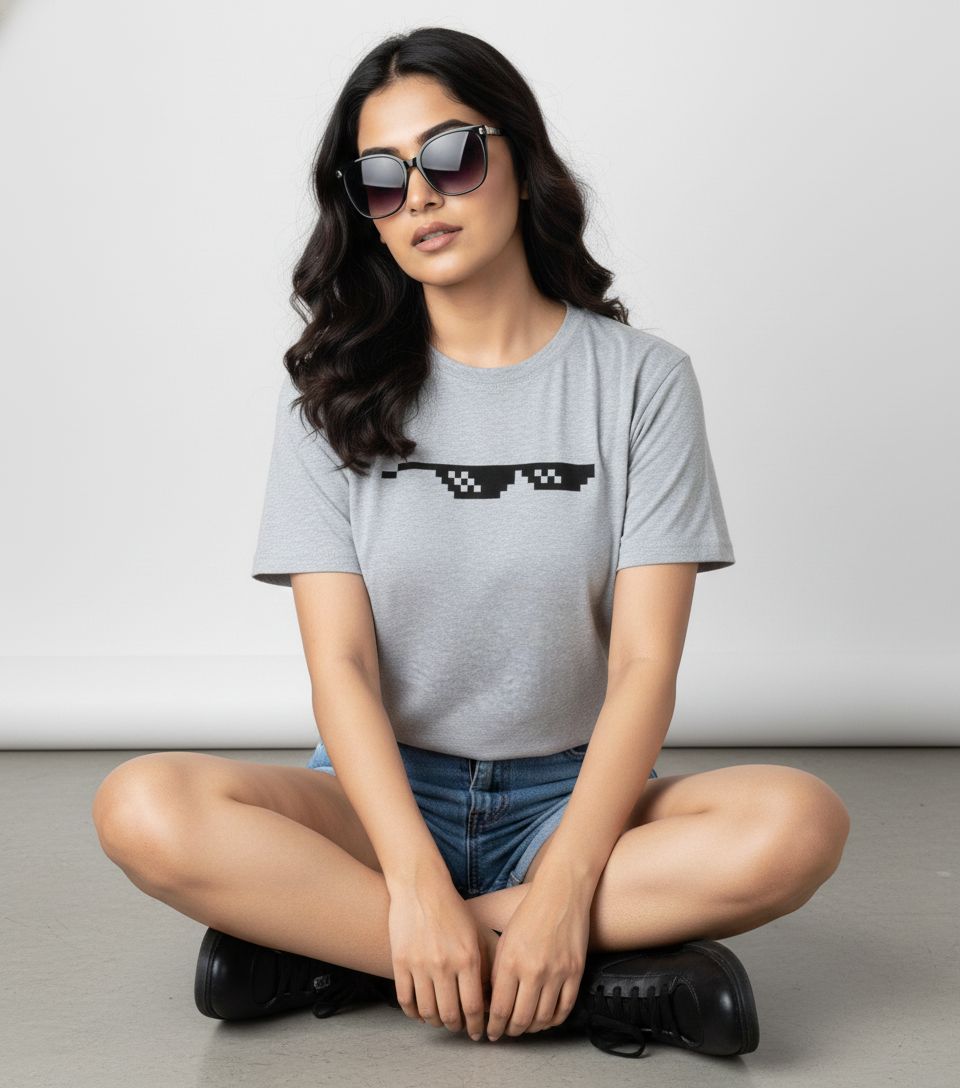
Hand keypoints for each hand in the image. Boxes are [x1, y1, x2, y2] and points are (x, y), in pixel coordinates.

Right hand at [387, 875, 494, 1041]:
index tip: (476, 1033)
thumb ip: (486, 966)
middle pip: (450, 1014)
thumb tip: (491, 998)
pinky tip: (419, 1012)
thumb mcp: (477, 934)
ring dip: (434, 1021)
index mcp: (468, 958)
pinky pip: (405, 1000)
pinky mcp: (400, 962)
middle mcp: (445, 965)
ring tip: (439, 1020)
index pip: (473, 1007)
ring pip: (427, 1011)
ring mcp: (420, 965)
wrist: (421, 887)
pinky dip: (412, 1013)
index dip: (475, 1026)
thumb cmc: (453, 910)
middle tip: (458, 1027)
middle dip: (456, 1027)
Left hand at [485, 879, 590, 1040]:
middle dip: (510, 1031)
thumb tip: (492, 1002)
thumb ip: (498, 972)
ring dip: (531, 1028)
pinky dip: (553, 1020)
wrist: (561, 894)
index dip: (493, 1026)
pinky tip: (545, 1019)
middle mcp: (533, 970)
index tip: (490, 1032)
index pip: (499, 1008)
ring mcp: (557, 973)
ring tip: (525, 1026)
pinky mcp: (575, 973)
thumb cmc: (530, 913)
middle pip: (521, 1019)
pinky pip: (564, 1009)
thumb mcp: (505, 940)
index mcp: (510, 961)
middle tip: (506, 1032)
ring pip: (542, 1019)